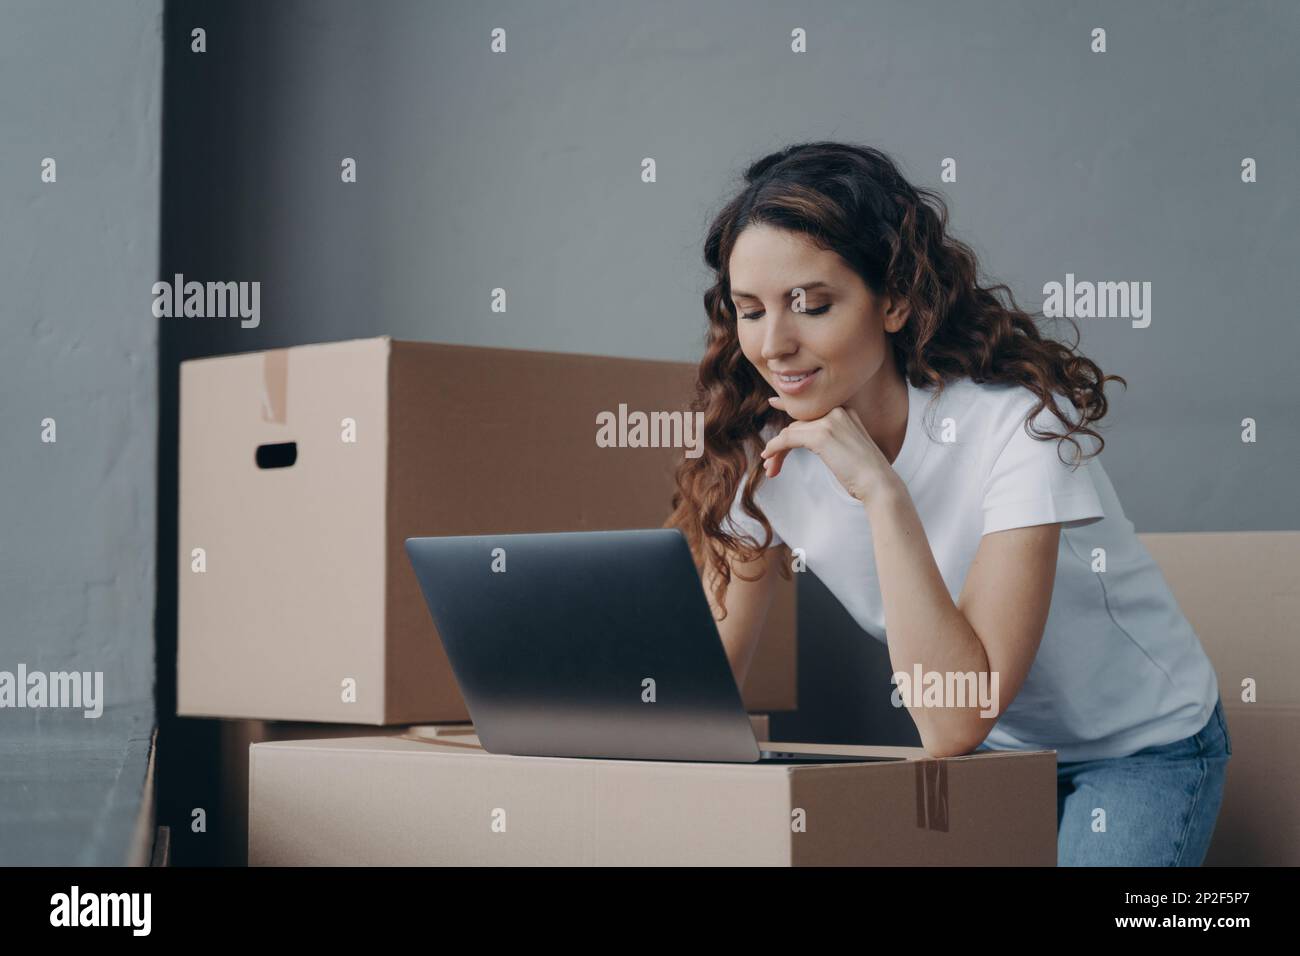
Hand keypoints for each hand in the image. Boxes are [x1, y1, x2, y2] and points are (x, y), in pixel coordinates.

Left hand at [762, 398, 898, 505]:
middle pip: (798, 424)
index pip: (810, 411)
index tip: (773, 402)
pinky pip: (787, 438)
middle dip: (781, 444)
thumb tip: (806, 439)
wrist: (879, 484)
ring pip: (790, 432)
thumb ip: (829, 439)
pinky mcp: (821, 435)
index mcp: (845, 412)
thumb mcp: (847, 449)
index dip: (788, 407)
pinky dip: (775, 448)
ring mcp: (829, 421)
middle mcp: (837, 411)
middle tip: (770, 464)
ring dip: (776, 451)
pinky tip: (769, 459)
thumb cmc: (865, 474)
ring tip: (770, 470)